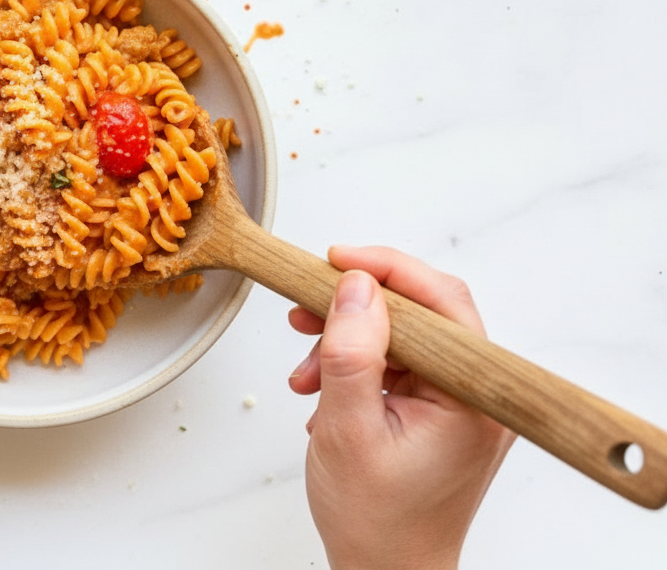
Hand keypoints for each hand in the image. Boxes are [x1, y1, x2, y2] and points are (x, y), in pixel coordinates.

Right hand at [287, 246, 515, 569]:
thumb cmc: (376, 523)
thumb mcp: (348, 430)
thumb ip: (352, 354)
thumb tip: (355, 287)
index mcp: (472, 399)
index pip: (441, 302)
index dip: (386, 271)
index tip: (336, 260)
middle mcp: (477, 396)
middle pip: (421, 315)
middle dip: (355, 309)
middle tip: (307, 309)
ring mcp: (460, 405)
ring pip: (402, 338)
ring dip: (347, 343)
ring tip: (305, 370)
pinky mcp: (440, 414)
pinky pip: (398, 366)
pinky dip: (355, 368)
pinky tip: (322, 390)